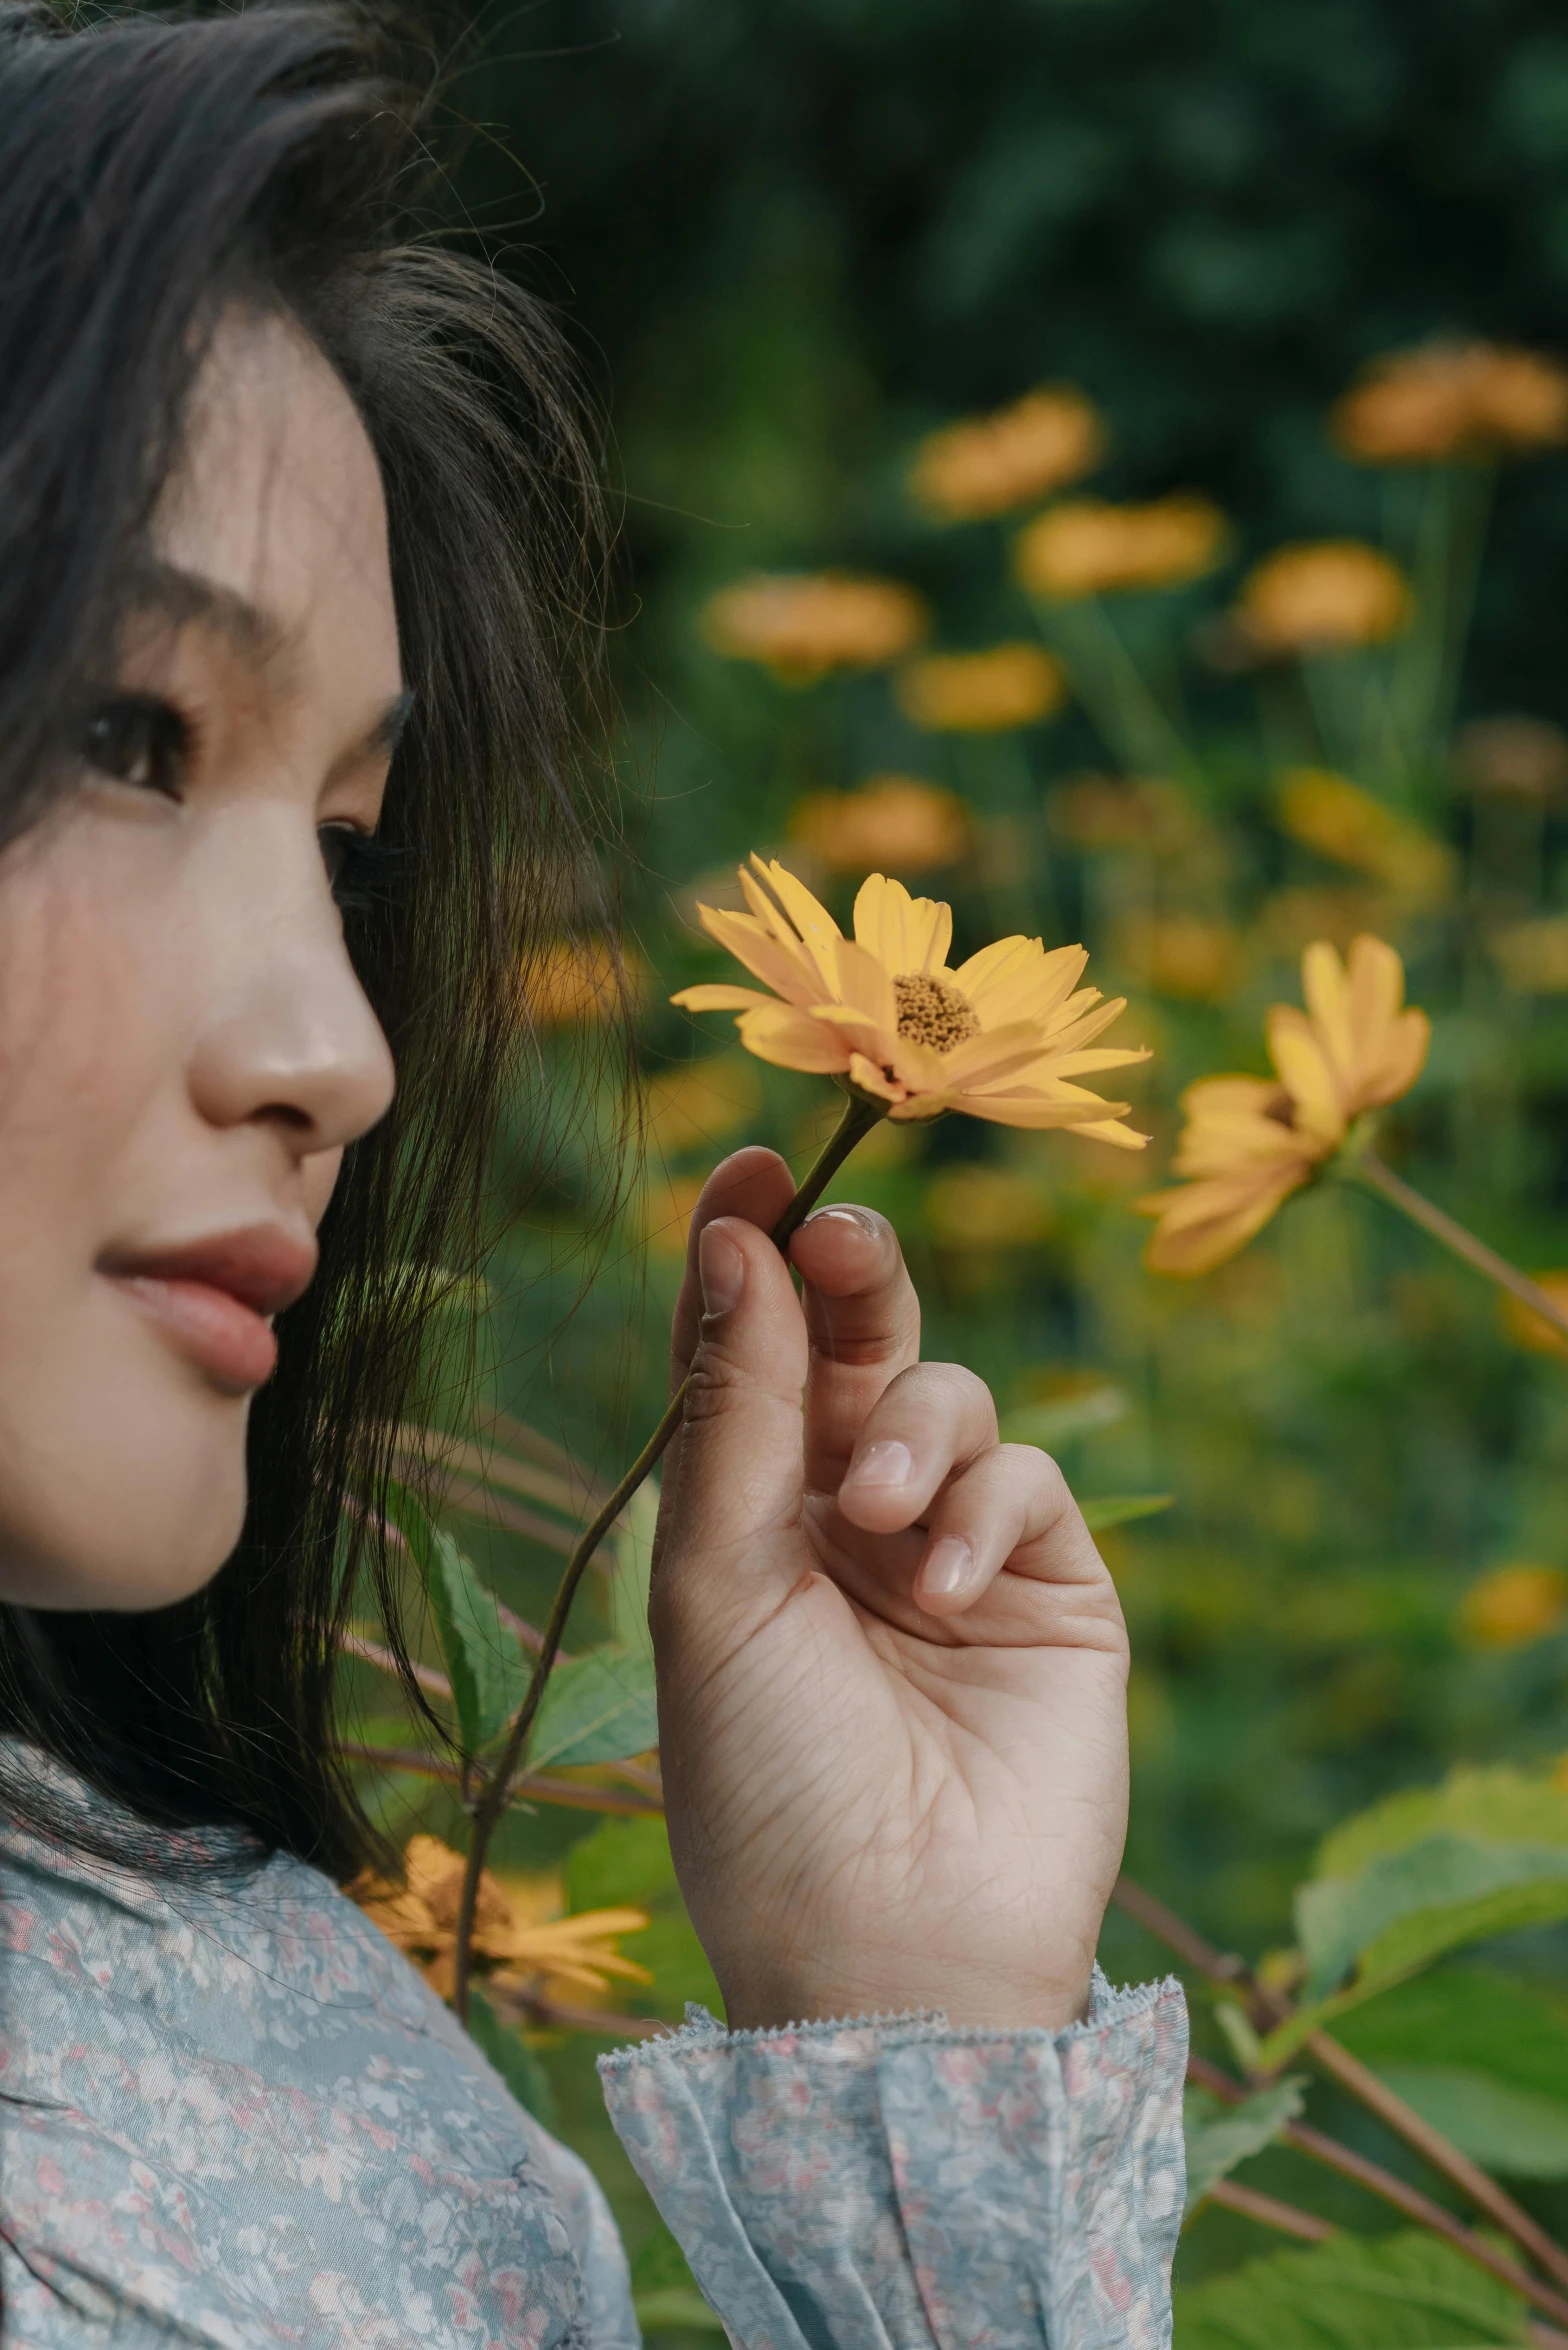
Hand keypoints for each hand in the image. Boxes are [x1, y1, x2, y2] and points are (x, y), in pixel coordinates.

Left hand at [650, 1145, 1129, 2032]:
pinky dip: (986, 1510)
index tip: (751, 1170)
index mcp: (744, 1514)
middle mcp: (847, 1516)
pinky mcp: (1055, 1587)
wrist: (887, 1949)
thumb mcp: (713, 1581)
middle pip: (858, 1343)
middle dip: (853, 1276)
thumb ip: (736, 1408)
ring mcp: (955, 1548)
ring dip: (914, 1432)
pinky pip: (1032, 1478)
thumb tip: (734, 1237)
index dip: (751, 1254)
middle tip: (839, 1236)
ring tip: (877, 1523)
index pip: (750, 1350)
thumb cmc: (764, 1781)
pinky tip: (943, 1590)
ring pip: (953, 1395)